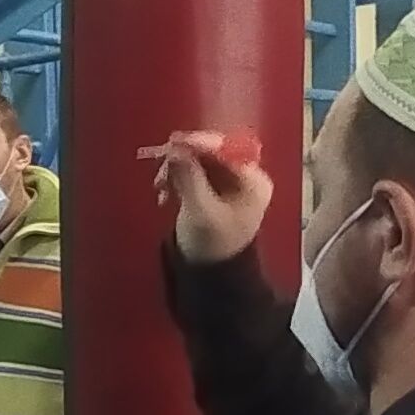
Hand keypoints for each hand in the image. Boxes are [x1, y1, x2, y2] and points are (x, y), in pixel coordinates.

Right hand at [145, 130, 272, 262]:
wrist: (211, 272)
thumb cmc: (214, 247)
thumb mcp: (201, 212)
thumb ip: (189, 178)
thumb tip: (176, 149)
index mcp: (253, 182)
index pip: (227, 150)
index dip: (199, 143)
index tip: (175, 142)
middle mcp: (244, 177)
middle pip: (211, 151)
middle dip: (184, 156)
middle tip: (162, 160)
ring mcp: (228, 181)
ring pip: (198, 159)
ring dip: (176, 167)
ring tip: (161, 183)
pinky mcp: (212, 186)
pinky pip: (192, 169)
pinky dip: (176, 175)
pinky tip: (165, 189)